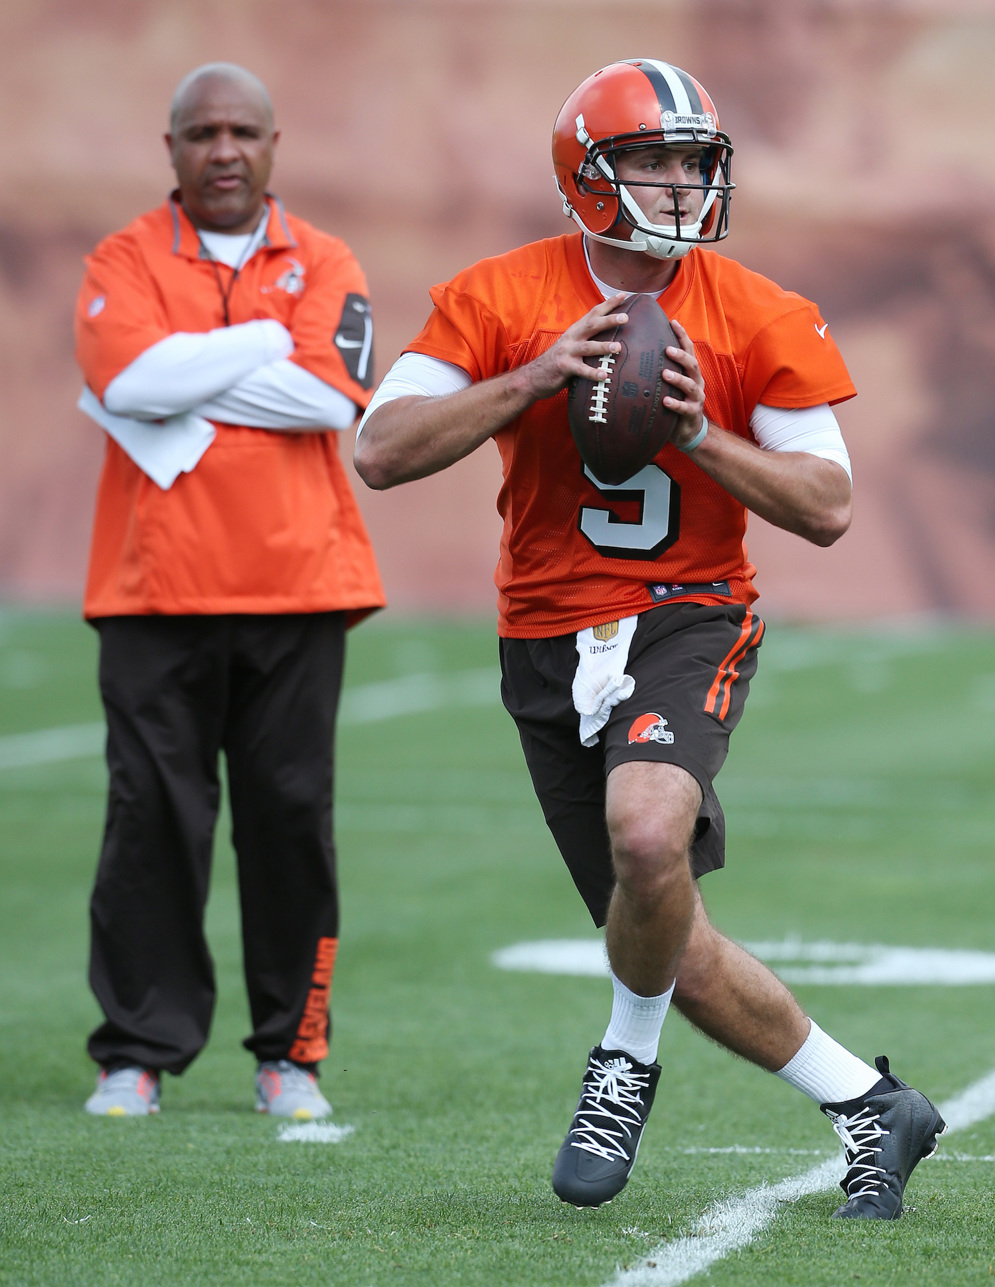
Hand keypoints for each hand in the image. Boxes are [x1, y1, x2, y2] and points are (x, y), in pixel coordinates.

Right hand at [519, 293, 629, 401]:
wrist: (533, 376)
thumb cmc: (558, 361)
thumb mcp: (572, 346)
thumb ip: (588, 341)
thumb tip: (613, 339)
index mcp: (576, 330)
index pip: (594, 313)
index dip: (608, 303)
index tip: (623, 295)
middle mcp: (572, 338)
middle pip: (592, 325)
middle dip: (609, 320)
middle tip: (625, 317)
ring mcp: (567, 352)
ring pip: (587, 347)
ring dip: (603, 346)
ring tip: (618, 347)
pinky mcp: (564, 367)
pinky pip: (581, 370)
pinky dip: (593, 373)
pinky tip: (605, 376)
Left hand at [662, 318, 706, 447]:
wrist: (688, 430)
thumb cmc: (675, 402)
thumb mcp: (669, 384)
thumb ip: (661, 369)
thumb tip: (639, 351)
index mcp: (690, 372)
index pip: (688, 349)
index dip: (682, 335)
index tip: (673, 322)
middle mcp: (696, 382)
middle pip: (692, 364)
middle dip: (681, 356)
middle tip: (667, 350)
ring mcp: (696, 398)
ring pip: (690, 385)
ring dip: (678, 378)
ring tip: (665, 374)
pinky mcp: (692, 413)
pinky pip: (684, 408)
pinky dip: (675, 404)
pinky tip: (665, 401)